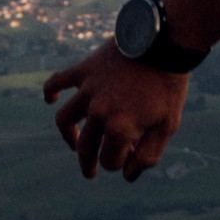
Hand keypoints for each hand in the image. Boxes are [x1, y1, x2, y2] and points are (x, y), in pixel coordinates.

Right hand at [43, 47, 190, 180]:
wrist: (163, 43)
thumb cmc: (169, 87)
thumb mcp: (168, 126)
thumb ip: (148, 155)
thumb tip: (127, 176)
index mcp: (120, 128)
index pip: (110, 160)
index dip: (121, 163)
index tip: (132, 155)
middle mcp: (99, 112)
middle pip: (86, 147)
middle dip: (89, 163)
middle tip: (91, 172)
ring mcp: (88, 90)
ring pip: (65, 120)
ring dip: (69, 136)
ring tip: (75, 143)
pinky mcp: (84, 70)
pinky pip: (58, 81)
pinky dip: (50, 91)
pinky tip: (50, 100)